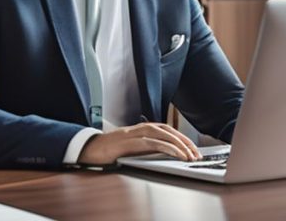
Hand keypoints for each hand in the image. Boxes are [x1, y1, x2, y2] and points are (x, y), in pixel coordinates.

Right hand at [78, 122, 201, 164]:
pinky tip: (176, 155)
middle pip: (168, 130)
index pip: (167, 130)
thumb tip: (164, 155)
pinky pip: (153, 143)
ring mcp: (134, 134)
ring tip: (190, 156)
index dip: (182, 138)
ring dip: (180, 145)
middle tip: (197, 154)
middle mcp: (139, 128)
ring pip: (163, 135)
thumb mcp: (131, 148)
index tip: (193, 149)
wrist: (88, 150)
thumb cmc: (108, 151)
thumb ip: (145, 147)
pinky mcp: (130, 142)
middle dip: (185, 142)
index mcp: (141, 129)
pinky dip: (167, 148)